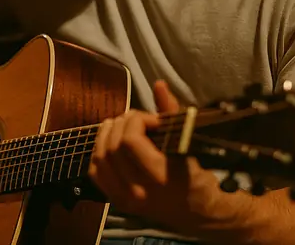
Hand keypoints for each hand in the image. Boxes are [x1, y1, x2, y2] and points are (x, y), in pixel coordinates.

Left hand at [88, 81, 218, 231]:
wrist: (198, 211)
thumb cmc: (196, 173)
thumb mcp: (188, 142)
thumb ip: (171, 112)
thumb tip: (159, 85)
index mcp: (159, 176)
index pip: (130, 141)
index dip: (136, 120)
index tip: (152, 119)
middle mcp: (139, 190)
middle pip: (113, 147)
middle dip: (122, 124)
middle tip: (135, 119)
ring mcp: (125, 199)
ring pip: (100, 159)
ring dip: (105, 135)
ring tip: (118, 124)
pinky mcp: (118, 201)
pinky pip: (96, 173)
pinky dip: (98, 153)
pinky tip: (109, 142)